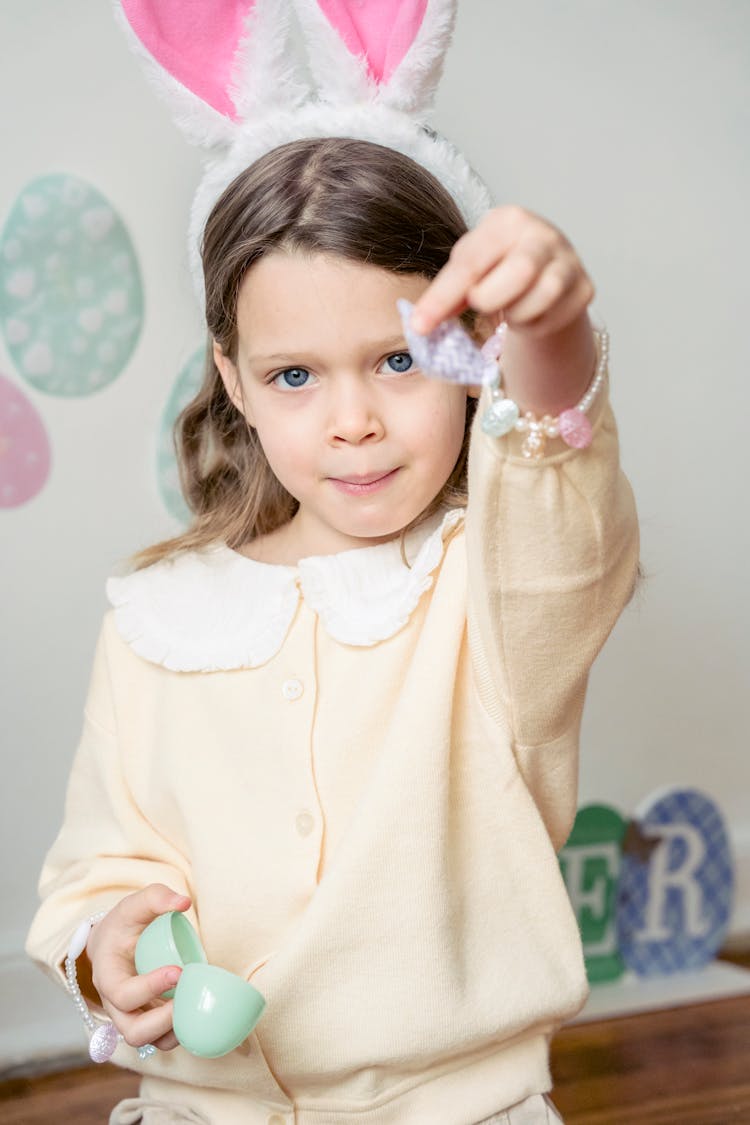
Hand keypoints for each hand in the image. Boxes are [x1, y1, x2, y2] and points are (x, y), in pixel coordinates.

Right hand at [86, 883, 190, 1051]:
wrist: (112, 943)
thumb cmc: (124, 924)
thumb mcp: (134, 905)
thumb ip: (156, 897)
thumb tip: (183, 902)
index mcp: (106, 977)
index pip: (122, 994)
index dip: (149, 988)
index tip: (179, 970)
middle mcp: (114, 1005)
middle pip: (131, 1031)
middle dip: (162, 1021)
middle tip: (188, 997)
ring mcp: (129, 1017)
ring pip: (146, 1042)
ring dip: (172, 1032)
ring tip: (195, 1008)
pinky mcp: (145, 1021)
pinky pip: (158, 1040)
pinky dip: (177, 1034)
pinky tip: (196, 1013)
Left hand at [412, 206, 596, 414]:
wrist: (545, 271)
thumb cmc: (498, 266)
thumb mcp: (470, 269)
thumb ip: (449, 292)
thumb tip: (422, 324)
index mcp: (507, 220)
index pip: (471, 261)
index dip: (443, 297)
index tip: (420, 326)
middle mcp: (543, 234)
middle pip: (520, 272)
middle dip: (490, 298)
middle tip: (479, 305)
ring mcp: (569, 260)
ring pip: (540, 299)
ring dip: (514, 314)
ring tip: (507, 307)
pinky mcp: (584, 288)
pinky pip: (552, 318)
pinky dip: (532, 325)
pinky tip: (527, 312)